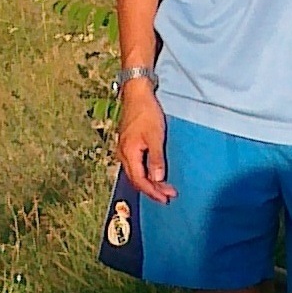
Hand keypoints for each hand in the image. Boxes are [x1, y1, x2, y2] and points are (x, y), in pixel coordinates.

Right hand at [116, 84, 176, 203]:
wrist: (136, 94)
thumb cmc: (146, 112)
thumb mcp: (155, 136)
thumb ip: (156, 159)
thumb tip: (158, 179)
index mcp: (128, 154)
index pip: (140, 180)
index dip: (153, 191)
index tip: (166, 198)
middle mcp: (123, 155)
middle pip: (137, 179)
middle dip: (152, 190)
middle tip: (168, 196)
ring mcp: (124, 150)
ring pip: (136, 173)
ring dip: (150, 182)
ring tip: (164, 189)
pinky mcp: (128, 145)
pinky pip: (135, 165)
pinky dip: (146, 173)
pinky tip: (154, 174)